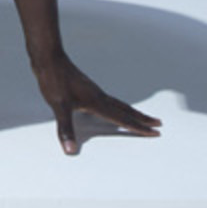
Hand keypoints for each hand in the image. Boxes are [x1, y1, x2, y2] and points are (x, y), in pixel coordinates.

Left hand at [32, 52, 161, 154]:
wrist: (48, 58)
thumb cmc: (53, 80)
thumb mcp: (58, 106)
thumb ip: (65, 129)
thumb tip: (70, 150)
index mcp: (96, 102)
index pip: (122, 118)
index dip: (138, 127)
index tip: (155, 132)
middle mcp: (98, 96)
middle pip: (125, 109)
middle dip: (141, 118)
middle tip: (158, 124)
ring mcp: (93, 90)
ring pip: (117, 104)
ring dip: (131, 111)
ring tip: (140, 117)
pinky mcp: (86, 87)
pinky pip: (108, 100)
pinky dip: (117, 106)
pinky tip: (110, 108)